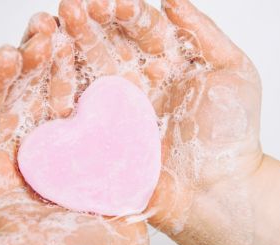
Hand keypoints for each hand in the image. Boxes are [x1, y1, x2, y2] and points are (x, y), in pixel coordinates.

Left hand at [0, 19, 153, 244]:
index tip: (8, 57)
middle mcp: (13, 162)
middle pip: (10, 104)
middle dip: (23, 65)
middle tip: (39, 32)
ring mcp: (48, 152)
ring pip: (43, 98)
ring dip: (51, 64)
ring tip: (60, 33)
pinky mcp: (79, 149)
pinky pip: (77, 109)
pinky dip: (82, 82)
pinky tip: (86, 58)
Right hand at [57, 0, 261, 244]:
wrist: (218, 191)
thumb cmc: (232, 135)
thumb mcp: (233, 71)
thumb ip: (202, 31)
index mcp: (166, 60)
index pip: (138, 26)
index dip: (121, 11)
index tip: (106, 2)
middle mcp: (138, 79)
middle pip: (106, 42)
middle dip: (86, 23)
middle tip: (71, 7)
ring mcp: (116, 107)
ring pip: (85, 70)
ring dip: (67, 49)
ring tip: (50, 30)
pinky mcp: (101, 135)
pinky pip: (76, 108)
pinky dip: (59, 88)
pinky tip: (46, 69)